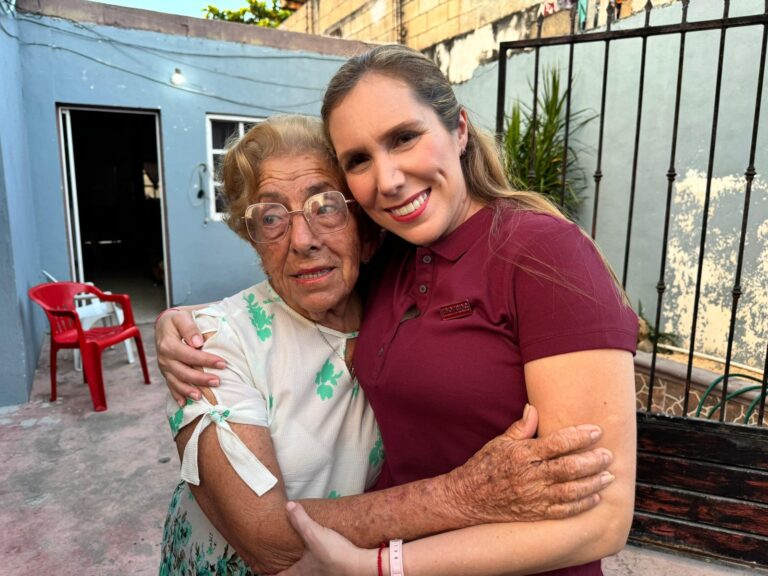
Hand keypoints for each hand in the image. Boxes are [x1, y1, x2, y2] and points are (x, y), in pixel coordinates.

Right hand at [154, 308, 225, 405]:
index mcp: (168, 345)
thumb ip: (189, 328)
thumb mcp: (181, 318)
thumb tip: (198, 342)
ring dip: (189, 391)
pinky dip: (177, 395)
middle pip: (183, 372)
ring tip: (201, 397)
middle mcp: (165, 358)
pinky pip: (170, 386)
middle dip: (201, 379)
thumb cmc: (176, 320)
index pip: (190, 355)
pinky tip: (184, 404)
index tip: (223, 363)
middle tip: (218, 382)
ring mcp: (164, 368)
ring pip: (176, 382)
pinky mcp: (166, 373)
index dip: (206, 360)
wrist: (163, 325)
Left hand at [274, 502, 374, 575]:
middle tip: (279, 566)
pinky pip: (321, 571)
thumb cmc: (334, 554)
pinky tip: (321, 557)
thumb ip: (300, 520)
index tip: (263, 571)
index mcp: (300, 572)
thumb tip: (289, 506)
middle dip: (286, 571)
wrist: (359, 565)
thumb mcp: (313, 533)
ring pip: (308, 574)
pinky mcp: (335, 572)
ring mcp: (323, 575)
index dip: (269, 574)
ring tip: (300, 561)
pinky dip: (317, 566)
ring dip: (302, 569)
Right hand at [446, 404, 613, 523]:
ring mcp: (534, 497)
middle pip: (569, 468)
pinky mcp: (536, 513)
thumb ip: (521, 427)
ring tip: (608, 476)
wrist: (468, 498)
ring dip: (593, 483)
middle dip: (593, 461)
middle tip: (608, 455)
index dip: (580, 436)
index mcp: (523, 454)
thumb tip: (534, 408)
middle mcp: (531, 476)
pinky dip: (582, 505)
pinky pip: (564, 511)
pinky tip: (595, 497)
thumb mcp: (500, 442)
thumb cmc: (485, 466)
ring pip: (571, 491)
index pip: (558, 443)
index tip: (597, 431)